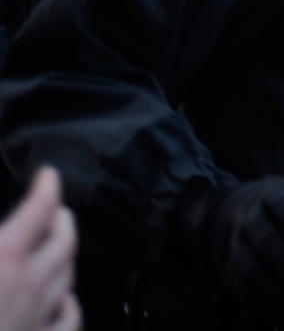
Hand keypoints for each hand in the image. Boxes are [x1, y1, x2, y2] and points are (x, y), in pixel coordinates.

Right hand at [0, 167, 80, 330]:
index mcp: (4, 257)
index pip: (39, 210)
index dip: (47, 189)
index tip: (48, 176)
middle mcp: (30, 285)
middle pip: (64, 241)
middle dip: (63, 219)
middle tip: (57, 209)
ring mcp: (38, 318)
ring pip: (69, 276)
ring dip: (65, 256)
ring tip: (58, 245)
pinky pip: (67, 320)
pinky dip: (68, 302)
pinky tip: (64, 300)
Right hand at [205, 177, 283, 305]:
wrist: (239, 213)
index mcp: (271, 194)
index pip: (280, 203)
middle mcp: (250, 218)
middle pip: (262, 237)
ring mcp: (238, 244)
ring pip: (247, 265)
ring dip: (271, 282)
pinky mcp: (232, 267)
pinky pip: (239, 284)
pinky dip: (255, 296)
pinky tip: (276, 304)